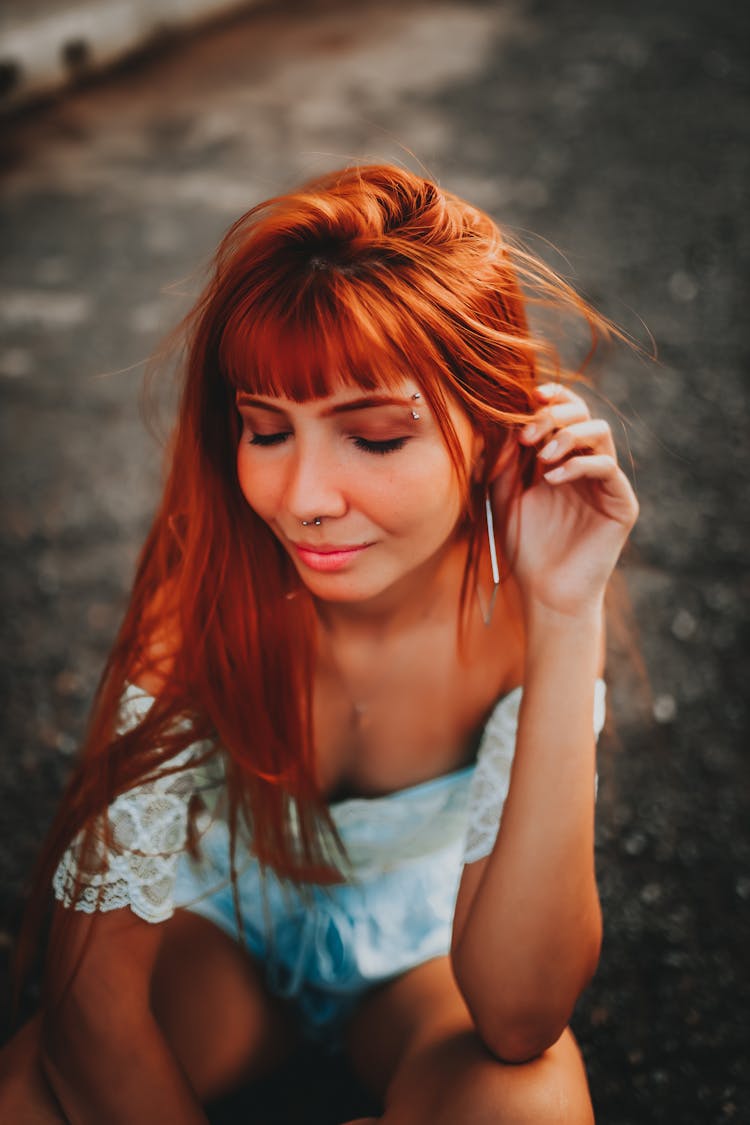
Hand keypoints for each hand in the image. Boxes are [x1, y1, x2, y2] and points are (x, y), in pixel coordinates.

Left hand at [493, 382, 638, 617]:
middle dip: (554, 416)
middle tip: (528, 435)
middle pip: (583, 413)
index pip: (563, 411)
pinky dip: (579, 465)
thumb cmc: (523, 546)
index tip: (527, 396)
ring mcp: (605, 482)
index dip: (549, 397)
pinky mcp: (621, 503)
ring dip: (568, 436)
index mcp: (560, 457)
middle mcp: (586, 464)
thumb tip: (507, 419)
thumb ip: (505, 458)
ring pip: (599, 433)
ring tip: (542, 458)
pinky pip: (607, 468)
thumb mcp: (503, 494)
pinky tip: (553, 480)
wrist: (545, 591)